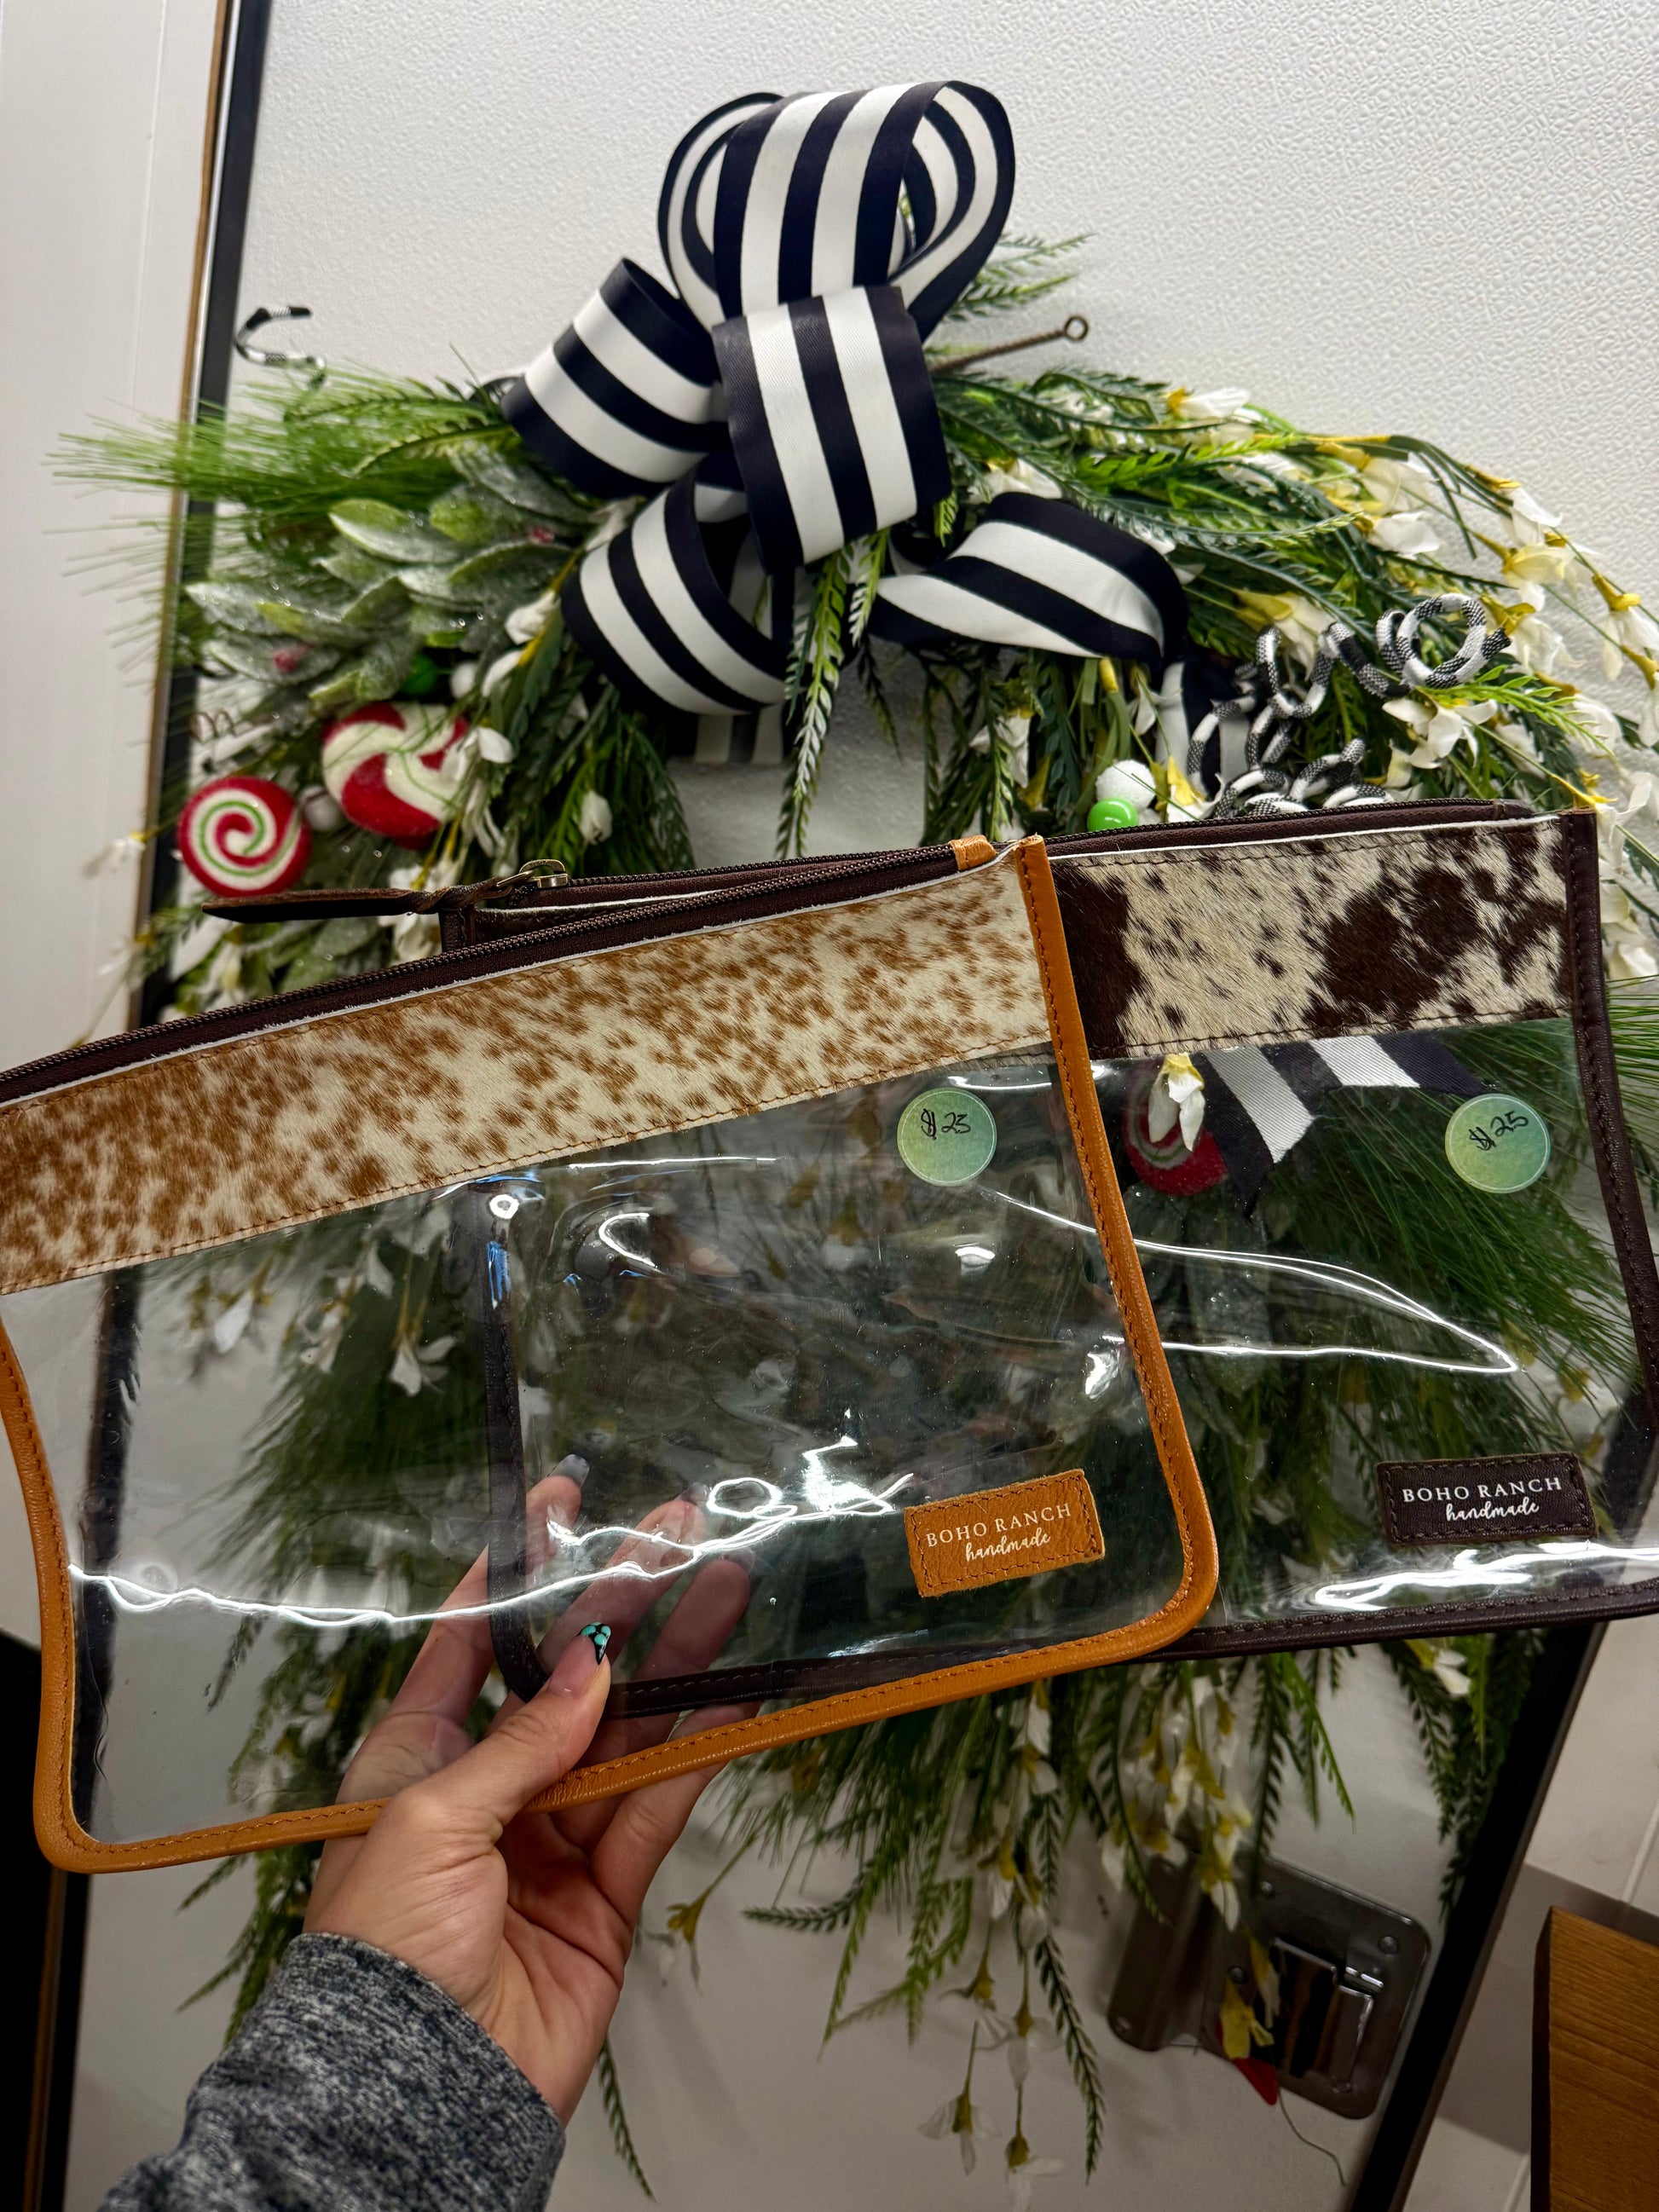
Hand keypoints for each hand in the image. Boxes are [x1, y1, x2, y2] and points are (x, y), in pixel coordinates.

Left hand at [306, 1475, 749, 2119]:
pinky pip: (661, 1804)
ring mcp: (552, 1838)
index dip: (521, 1573)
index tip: (563, 1505)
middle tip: (678, 1530)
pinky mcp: (608, 1892)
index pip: (475, 1643)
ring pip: (629, 1729)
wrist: (418, 2092)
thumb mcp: (431, 1820)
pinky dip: (701, 1750)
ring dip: (681, 1660)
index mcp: (418, 1757)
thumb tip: (593, 1664)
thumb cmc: (385, 1950)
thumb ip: (522, 1741)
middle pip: (570, 1676)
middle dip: (623, 1600)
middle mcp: (488, 1786)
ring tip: (731, 1587)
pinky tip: (740, 1695)